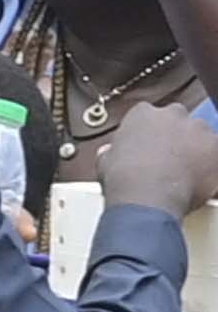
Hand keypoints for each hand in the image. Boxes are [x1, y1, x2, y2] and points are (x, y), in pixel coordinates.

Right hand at [99, 102, 217, 223]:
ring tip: (186, 171)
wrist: (147, 198)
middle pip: (180, 120)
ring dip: (196, 148)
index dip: (150, 132)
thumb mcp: (106, 160)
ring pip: (202, 135)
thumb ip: (113, 150)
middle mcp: (173, 115)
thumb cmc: (126, 179)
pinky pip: (217, 153)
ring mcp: (198, 130)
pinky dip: (211, 164)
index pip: (150, 114)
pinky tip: (199, 178)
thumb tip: (110, 153)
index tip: (150, 144)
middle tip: (169, 156)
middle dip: (176, 135)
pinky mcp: (217, 147)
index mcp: (143, 113)